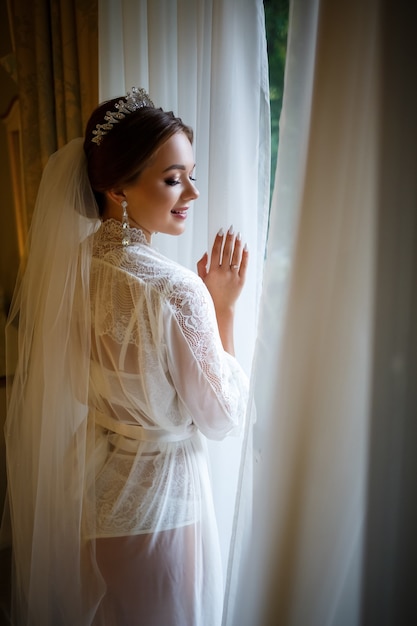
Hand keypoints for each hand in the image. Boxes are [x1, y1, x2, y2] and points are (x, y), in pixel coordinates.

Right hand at [196, 226, 248, 353]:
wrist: (220, 309)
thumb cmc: (208, 294)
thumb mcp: (200, 280)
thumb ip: (201, 266)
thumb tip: (206, 253)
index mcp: (212, 271)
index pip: (215, 251)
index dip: (218, 240)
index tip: (221, 231)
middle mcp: (223, 272)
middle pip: (227, 252)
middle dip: (229, 239)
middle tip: (231, 228)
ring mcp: (233, 276)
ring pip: (236, 257)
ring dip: (237, 245)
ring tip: (239, 235)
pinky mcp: (241, 281)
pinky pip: (244, 266)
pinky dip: (245, 256)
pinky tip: (245, 247)